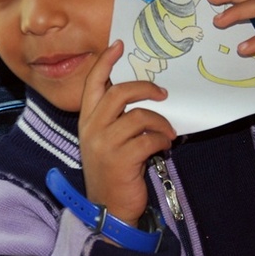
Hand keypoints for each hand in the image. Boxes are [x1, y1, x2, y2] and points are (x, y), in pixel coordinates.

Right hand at [78, 40, 175, 227]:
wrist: (108, 210)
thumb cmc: (111, 173)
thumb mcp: (104, 142)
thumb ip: (114, 120)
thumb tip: (144, 97)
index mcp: (87, 121)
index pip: (93, 83)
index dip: (106, 62)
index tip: (118, 45)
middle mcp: (92, 129)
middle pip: (120, 93)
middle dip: (145, 88)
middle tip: (163, 94)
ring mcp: (105, 144)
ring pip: (139, 116)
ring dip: (160, 122)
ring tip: (167, 133)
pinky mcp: (121, 160)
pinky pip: (149, 139)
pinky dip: (162, 141)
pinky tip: (164, 148)